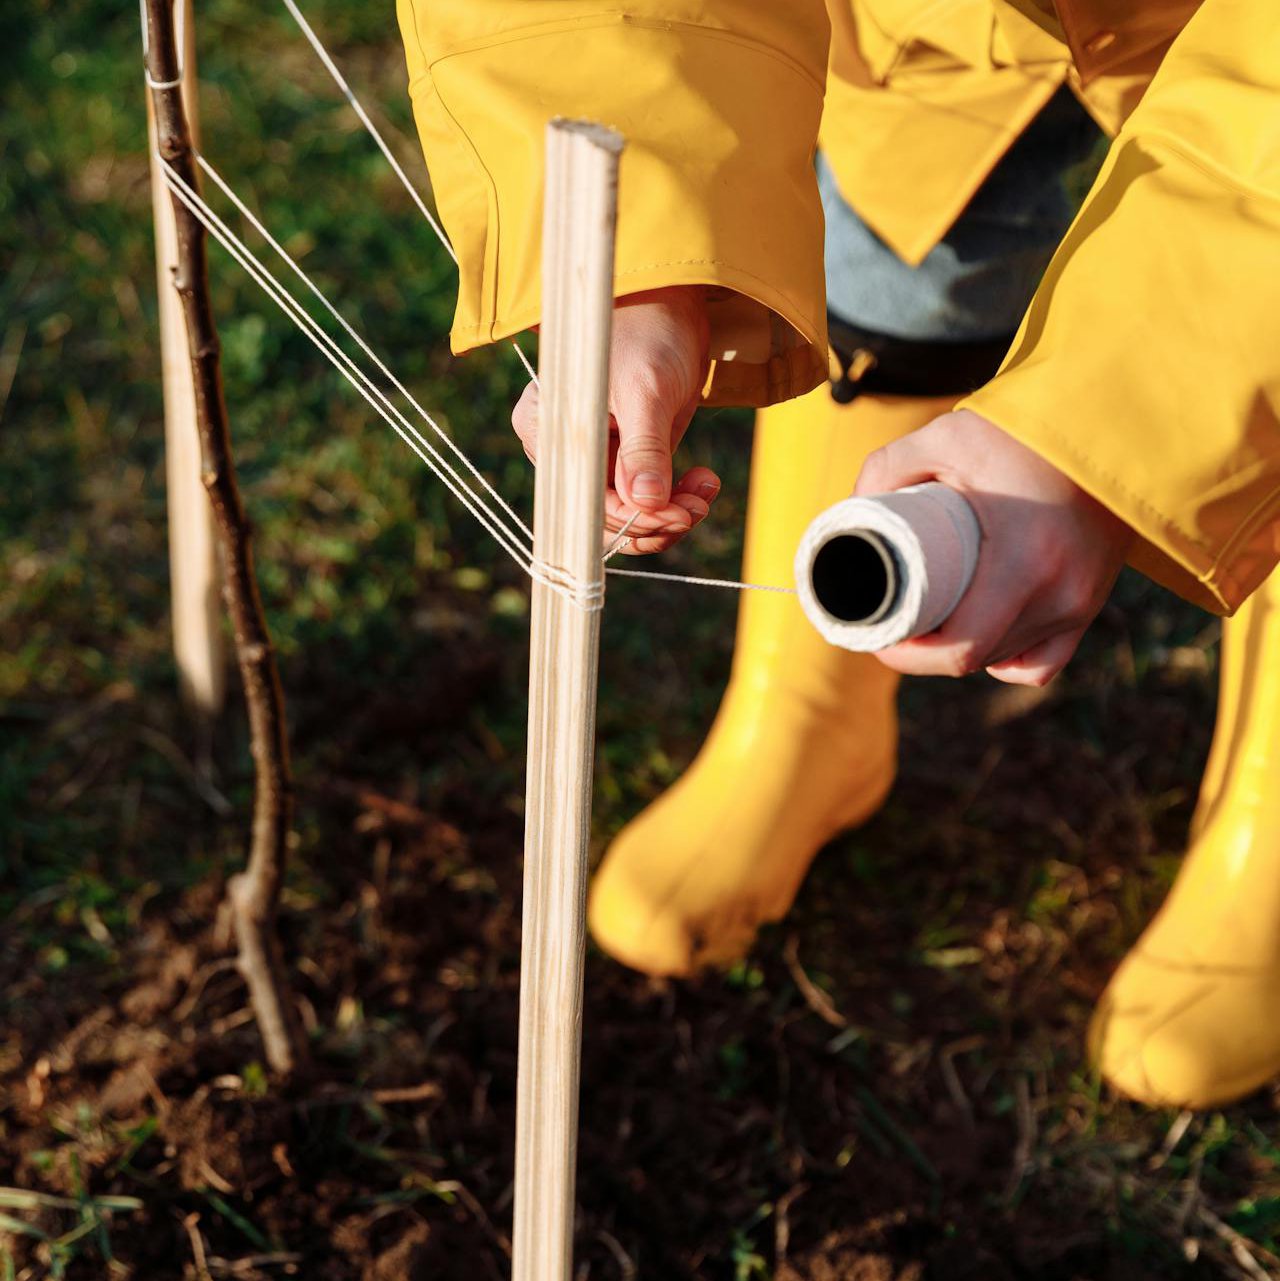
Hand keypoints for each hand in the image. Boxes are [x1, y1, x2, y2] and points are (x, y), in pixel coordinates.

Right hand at [512, 285, 720, 554]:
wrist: (669, 305)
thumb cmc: (647, 332)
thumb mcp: (646, 390)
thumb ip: (643, 449)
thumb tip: (644, 504)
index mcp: (546, 432)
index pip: (584, 500)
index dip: (634, 518)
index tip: (680, 513)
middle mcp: (564, 453)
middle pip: (604, 516)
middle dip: (656, 519)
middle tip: (698, 505)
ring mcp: (595, 459)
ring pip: (627, 515)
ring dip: (670, 514)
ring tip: (704, 490)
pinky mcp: (624, 460)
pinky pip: (643, 500)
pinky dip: (674, 500)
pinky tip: (703, 480)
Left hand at [855, 409, 1132, 685]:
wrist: (1107, 423)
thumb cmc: (1022, 430)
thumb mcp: (946, 436)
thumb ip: (887, 468)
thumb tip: (850, 515)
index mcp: (1023, 561)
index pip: (959, 649)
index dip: (909, 656)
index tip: (878, 634)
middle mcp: (1058, 594)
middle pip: (974, 658)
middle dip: (924, 652)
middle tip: (891, 625)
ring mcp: (1079, 604)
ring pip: (1002, 659)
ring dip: (961, 651)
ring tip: (927, 624)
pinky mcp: (1090, 604)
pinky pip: (1042, 662)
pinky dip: (1005, 659)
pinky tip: (981, 640)